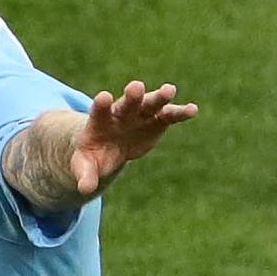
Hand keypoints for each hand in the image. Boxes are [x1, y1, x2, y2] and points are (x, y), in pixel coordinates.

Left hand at [71, 81, 197, 194]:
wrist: (107, 146)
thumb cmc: (93, 155)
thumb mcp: (85, 165)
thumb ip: (85, 174)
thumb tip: (84, 189)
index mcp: (99, 122)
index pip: (99, 111)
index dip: (101, 105)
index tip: (104, 96)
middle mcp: (120, 113)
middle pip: (127, 103)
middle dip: (132, 96)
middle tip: (136, 86)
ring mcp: (139, 115)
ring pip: (150, 103)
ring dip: (159, 97)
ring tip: (169, 90)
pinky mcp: (156, 121)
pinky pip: (169, 115)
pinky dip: (180, 112)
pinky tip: (192, 109)